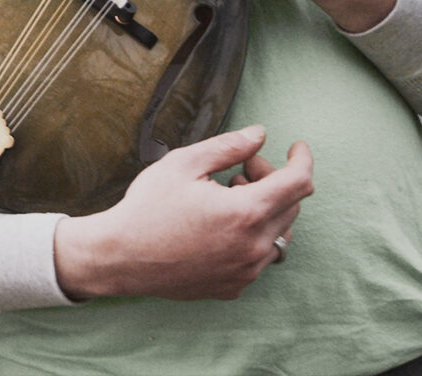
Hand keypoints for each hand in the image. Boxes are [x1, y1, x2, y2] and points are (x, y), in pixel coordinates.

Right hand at [53, 125, 312, 300]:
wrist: (120, 257)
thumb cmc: (147, 208)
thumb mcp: (183, 164)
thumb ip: (228, 146)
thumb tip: (259, 135)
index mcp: (245, 213)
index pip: (298, 183)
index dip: (302, 159)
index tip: (296, 147)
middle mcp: (254, 247)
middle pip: (291, 206)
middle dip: (272, 180)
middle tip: (238, 169)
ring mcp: (246, 271)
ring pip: (279, 234)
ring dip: (264, 210)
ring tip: (227, 197)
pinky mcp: (235, 286)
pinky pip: (259, 257)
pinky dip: (251, 236)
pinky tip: (219, 226)